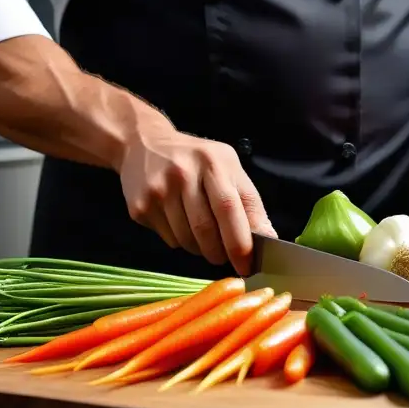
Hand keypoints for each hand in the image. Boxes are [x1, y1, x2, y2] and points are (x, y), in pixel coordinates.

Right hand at [117, 116, 276, 274]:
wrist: (142, 143)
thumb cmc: (195, 158)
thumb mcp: (227, 167)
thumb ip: (249, 201)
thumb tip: (268, 237)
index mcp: (211, 162)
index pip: (228, 208)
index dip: (239, 241)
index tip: (248, 264)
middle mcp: (182, 174)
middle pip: (205, 229)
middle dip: (220, 252)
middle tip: (226, 258)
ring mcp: (157, 191)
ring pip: (186, 240)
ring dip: (201, 249)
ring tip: (204, 238)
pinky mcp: (139, 207)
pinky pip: (169, 240)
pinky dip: (181, 242)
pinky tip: (181, 224)